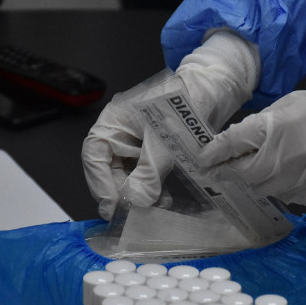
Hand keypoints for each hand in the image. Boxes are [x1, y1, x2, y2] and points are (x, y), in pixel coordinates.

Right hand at [82, 30, 259, 219]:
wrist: (210, 91)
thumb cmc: (183, 105)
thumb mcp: (163, 142)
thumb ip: (148, 173)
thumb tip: (135, 201)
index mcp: (111, 121)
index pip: (94, 156)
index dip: (101, 184)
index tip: (112, 207)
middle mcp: (118, 132)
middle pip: (109, 168)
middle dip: (121, 192)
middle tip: (132, 213)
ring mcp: (134, 141)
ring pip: (127, 173)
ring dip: (138, 192)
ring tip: (153, 208)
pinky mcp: (150, 149)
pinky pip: (144, 172)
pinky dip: (151, 187)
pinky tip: (163, 200)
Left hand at [197, 74, 305, 205]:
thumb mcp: (288, 106)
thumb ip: (260, 125)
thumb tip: (238, 140)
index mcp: (269, 130)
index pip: (229, 145)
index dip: (212, 153)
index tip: (202, 159)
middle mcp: (275, 161)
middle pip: (240, 174)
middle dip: (229, 171)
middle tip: (222, 169)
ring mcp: (292, 182)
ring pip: (260, 189)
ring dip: (255, 180)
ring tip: (262, 168)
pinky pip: (284, 195)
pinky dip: (280, 186)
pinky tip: (290, 174)